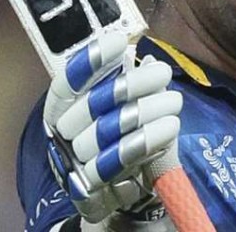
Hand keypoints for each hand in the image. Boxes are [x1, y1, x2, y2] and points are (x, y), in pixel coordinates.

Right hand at [43, 31, 182, 224]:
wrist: (112, 195)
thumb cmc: (116, 142)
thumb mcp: (118, 111)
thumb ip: (126, 84)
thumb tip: (147, 59)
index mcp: (61, 109)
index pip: (67, 81)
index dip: (90, 60)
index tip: (119, 40)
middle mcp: (61, 134)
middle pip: (91, 104)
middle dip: (132, 84)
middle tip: (163, 71)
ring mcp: (73, 162)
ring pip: (107, 131)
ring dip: (146, 111)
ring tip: (175, 100)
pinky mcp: (91, 188)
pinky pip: (118, 161)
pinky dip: (147, 140)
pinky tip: (170, 125)